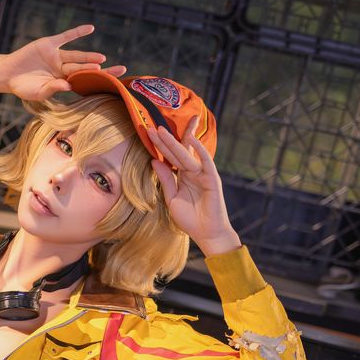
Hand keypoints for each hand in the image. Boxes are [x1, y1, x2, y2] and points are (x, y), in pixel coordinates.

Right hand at [0, 24, 125, 100]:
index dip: (97, 82)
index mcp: (62, 81)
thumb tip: (69, 86)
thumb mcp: (38, 92)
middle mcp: (62, 68)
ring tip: (102, 59)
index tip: (114, 84)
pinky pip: (65, 37)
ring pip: (76, 56)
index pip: (84, 81)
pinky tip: (90, 28)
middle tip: (120, 70)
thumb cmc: (23, 87)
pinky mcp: (49, 44)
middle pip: (84, 68)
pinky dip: (77, 32)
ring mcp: (56, 56)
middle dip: (101, 70)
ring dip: (88, 57)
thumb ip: (53, 88)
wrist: (7, 74)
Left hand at [148, 120, 239, 255]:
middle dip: (165, 139)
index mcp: (182, 176)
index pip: (170, 157)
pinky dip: (199, 149)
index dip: (160, 145)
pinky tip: (190, 138)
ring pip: (187, 154)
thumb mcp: (172, 198)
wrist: (206, 233)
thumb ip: (165, 180)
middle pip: (177, 151)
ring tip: (162, 130)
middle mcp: (192, 172)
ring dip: (175, 141)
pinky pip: (205, 161)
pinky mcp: (212, 178)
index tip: (148, 133)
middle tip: (151, 126)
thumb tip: (154, 161)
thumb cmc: (190, 219)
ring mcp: (203, 174)